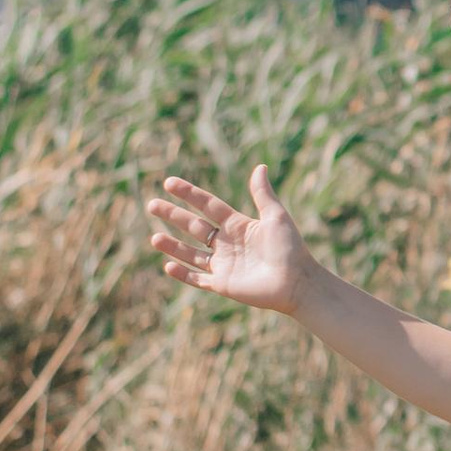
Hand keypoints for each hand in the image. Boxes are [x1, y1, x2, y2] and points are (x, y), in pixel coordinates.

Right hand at [149, 168, 314, 320]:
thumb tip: (260, 166)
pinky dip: (182, 274)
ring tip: (153, 238)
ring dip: (172, 246)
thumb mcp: (276, 217)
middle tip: (152, 205)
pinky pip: (198, 278)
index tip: (169, 182)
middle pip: (194, 226)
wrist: (298, 282)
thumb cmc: (291, 249)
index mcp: (238, 225)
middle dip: (173, 216)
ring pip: (191, 253)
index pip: (208, 205)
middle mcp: (227, 243)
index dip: (189, 194)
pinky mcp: (223, 284)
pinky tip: (167, 265)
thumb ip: (263, 194)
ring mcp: (224, 264)